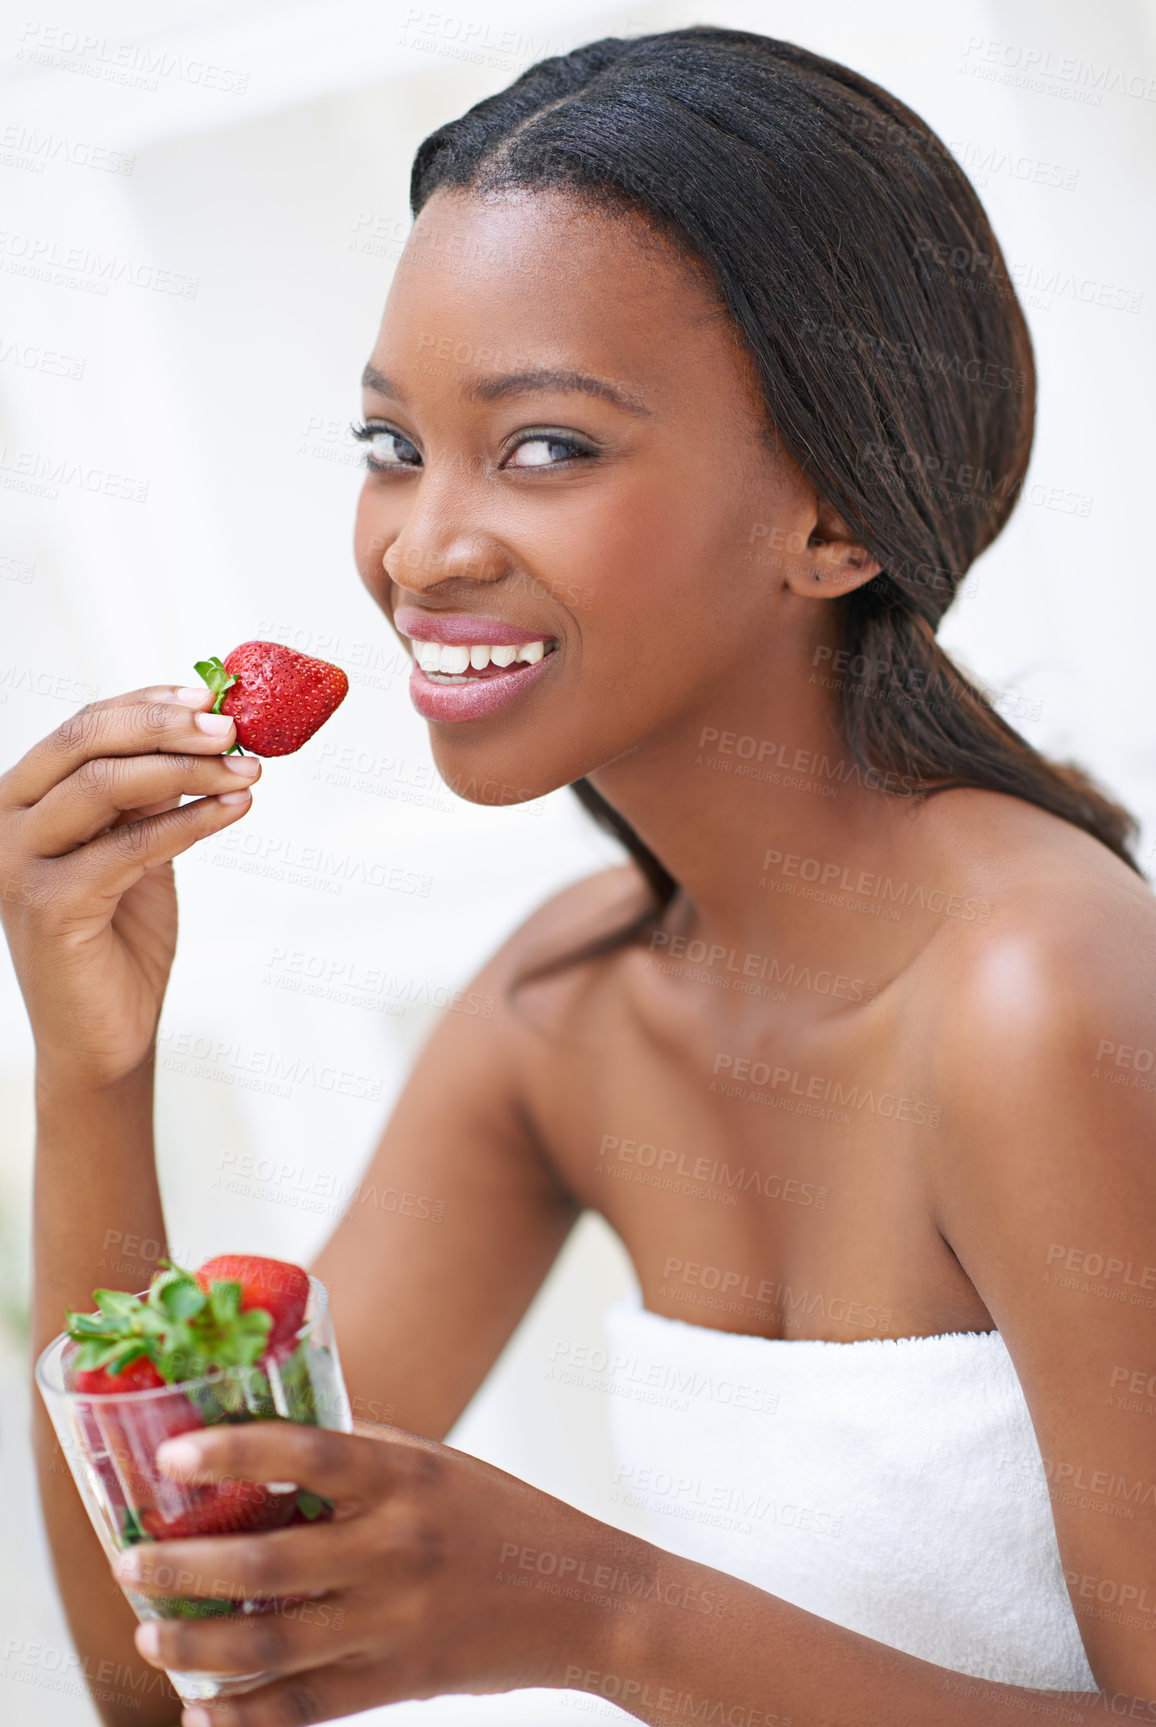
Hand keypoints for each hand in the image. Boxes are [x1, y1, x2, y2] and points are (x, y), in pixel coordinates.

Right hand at [0, 686, 259, 1089]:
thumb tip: (207, 732)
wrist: (104, 1033)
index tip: (212, 695)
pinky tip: (234, 810)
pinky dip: (190, 821)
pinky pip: (130, 846)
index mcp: (25, 796)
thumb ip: (151, 795)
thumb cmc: (119, 938)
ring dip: (188, 770)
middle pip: (88, 742)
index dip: (149, 702)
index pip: (85, 726)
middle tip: (234, 727)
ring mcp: (20, 862)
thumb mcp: (135, 848)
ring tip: (248, 771)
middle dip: (167, 726)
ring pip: (107, 786)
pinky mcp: (49, 905)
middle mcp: (8, 820)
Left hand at [115, 1420, 638, 1725]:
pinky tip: (203, 1710)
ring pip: (270, 1644)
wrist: (581, 1598)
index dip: (235, 1451)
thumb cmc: (497, 1515)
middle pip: (267, 1560)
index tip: (173, 1455)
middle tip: (129, 1564)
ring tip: (150, 1636)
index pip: (308, 1455)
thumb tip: (263, 1444)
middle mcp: (396, 1547)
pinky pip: (304, 1709)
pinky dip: (244, 1718)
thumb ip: (357, 1458)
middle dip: (183, 1567)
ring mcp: (394, 1621)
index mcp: (404, 1477)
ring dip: (196, 1647)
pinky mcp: (397, 1682)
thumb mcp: (434, 1464)